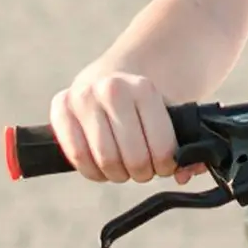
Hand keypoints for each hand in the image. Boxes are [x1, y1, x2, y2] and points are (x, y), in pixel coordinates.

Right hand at [49, 67, 204, 184]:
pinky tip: (102, 167)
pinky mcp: (60, 108)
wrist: (111, 73)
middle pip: (134, 158)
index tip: (166, 166)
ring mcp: (83, 97)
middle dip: (142, 172)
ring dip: (118, 174)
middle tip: (144, 169)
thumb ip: (183, 141)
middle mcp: (111, 89)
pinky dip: (93, 172)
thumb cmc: (142, 102)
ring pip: (105, 161)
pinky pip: (77, 156)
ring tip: (124, 168)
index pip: (161, 147)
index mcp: (144, 88)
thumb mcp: (168, 111)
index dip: (166, 165)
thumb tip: (187, 173)